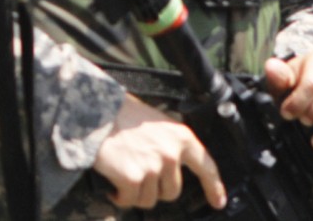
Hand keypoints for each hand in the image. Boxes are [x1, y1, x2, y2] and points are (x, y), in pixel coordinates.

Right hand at [92, 94, 225, 210]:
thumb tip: (170, 165)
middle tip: (138, 175)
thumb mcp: (156, 122)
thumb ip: (168, 142)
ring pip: (149, 199)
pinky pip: (129, 200)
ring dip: (135, 193)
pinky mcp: (133, 178)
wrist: (95, 111)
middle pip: (172, 191)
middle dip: (155, 189)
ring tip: (122, 175)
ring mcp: (153, 168)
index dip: (213, 187)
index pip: (206, 166)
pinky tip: (113, 184)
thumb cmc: (121, 113)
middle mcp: (171, 154)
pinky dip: (119, 196)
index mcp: (181, 137)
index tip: (217, 201)